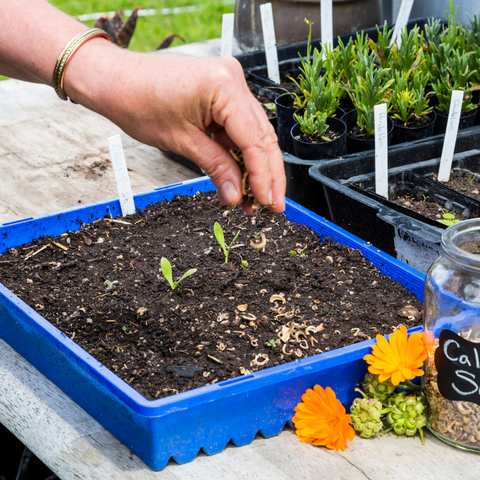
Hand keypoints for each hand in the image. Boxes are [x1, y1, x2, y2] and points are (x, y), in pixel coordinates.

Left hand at [65, 44, 285, 213]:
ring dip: (253, 167)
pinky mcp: (222, 90)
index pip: (254, 140)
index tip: (267, 202)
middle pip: (261, 136)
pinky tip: (238, 177)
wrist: (113, 79)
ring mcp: (229, 82)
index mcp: (224, 86)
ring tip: (252, 198)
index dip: (262, 176)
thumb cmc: (137, 101)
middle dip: (266, 174)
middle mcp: (233, 79)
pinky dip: (237, 152)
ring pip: (253, 133)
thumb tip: (236, 195)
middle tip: (271, 205)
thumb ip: (216, 167)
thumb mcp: (181, 142)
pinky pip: (237, 126)